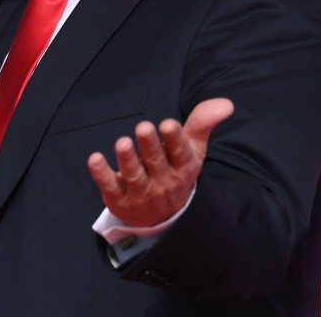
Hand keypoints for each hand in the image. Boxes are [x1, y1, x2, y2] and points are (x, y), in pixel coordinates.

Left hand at [86, 98, 233, 226]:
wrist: (163, 216)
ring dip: (127, 159)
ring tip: (122, 143)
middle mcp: (163, 181)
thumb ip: (202, 123)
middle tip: (143, 126)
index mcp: (183, 168)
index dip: (174, 140)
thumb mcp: (192, 149)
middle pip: (156, 162)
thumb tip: (225, 103)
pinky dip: (102, 174)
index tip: (168, 124)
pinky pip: (110, 186)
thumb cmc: (176, 170)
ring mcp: (141, 193)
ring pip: (134, 175)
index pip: (181, 153)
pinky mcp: (119, 199)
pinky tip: (94, 159)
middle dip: (149, 145)